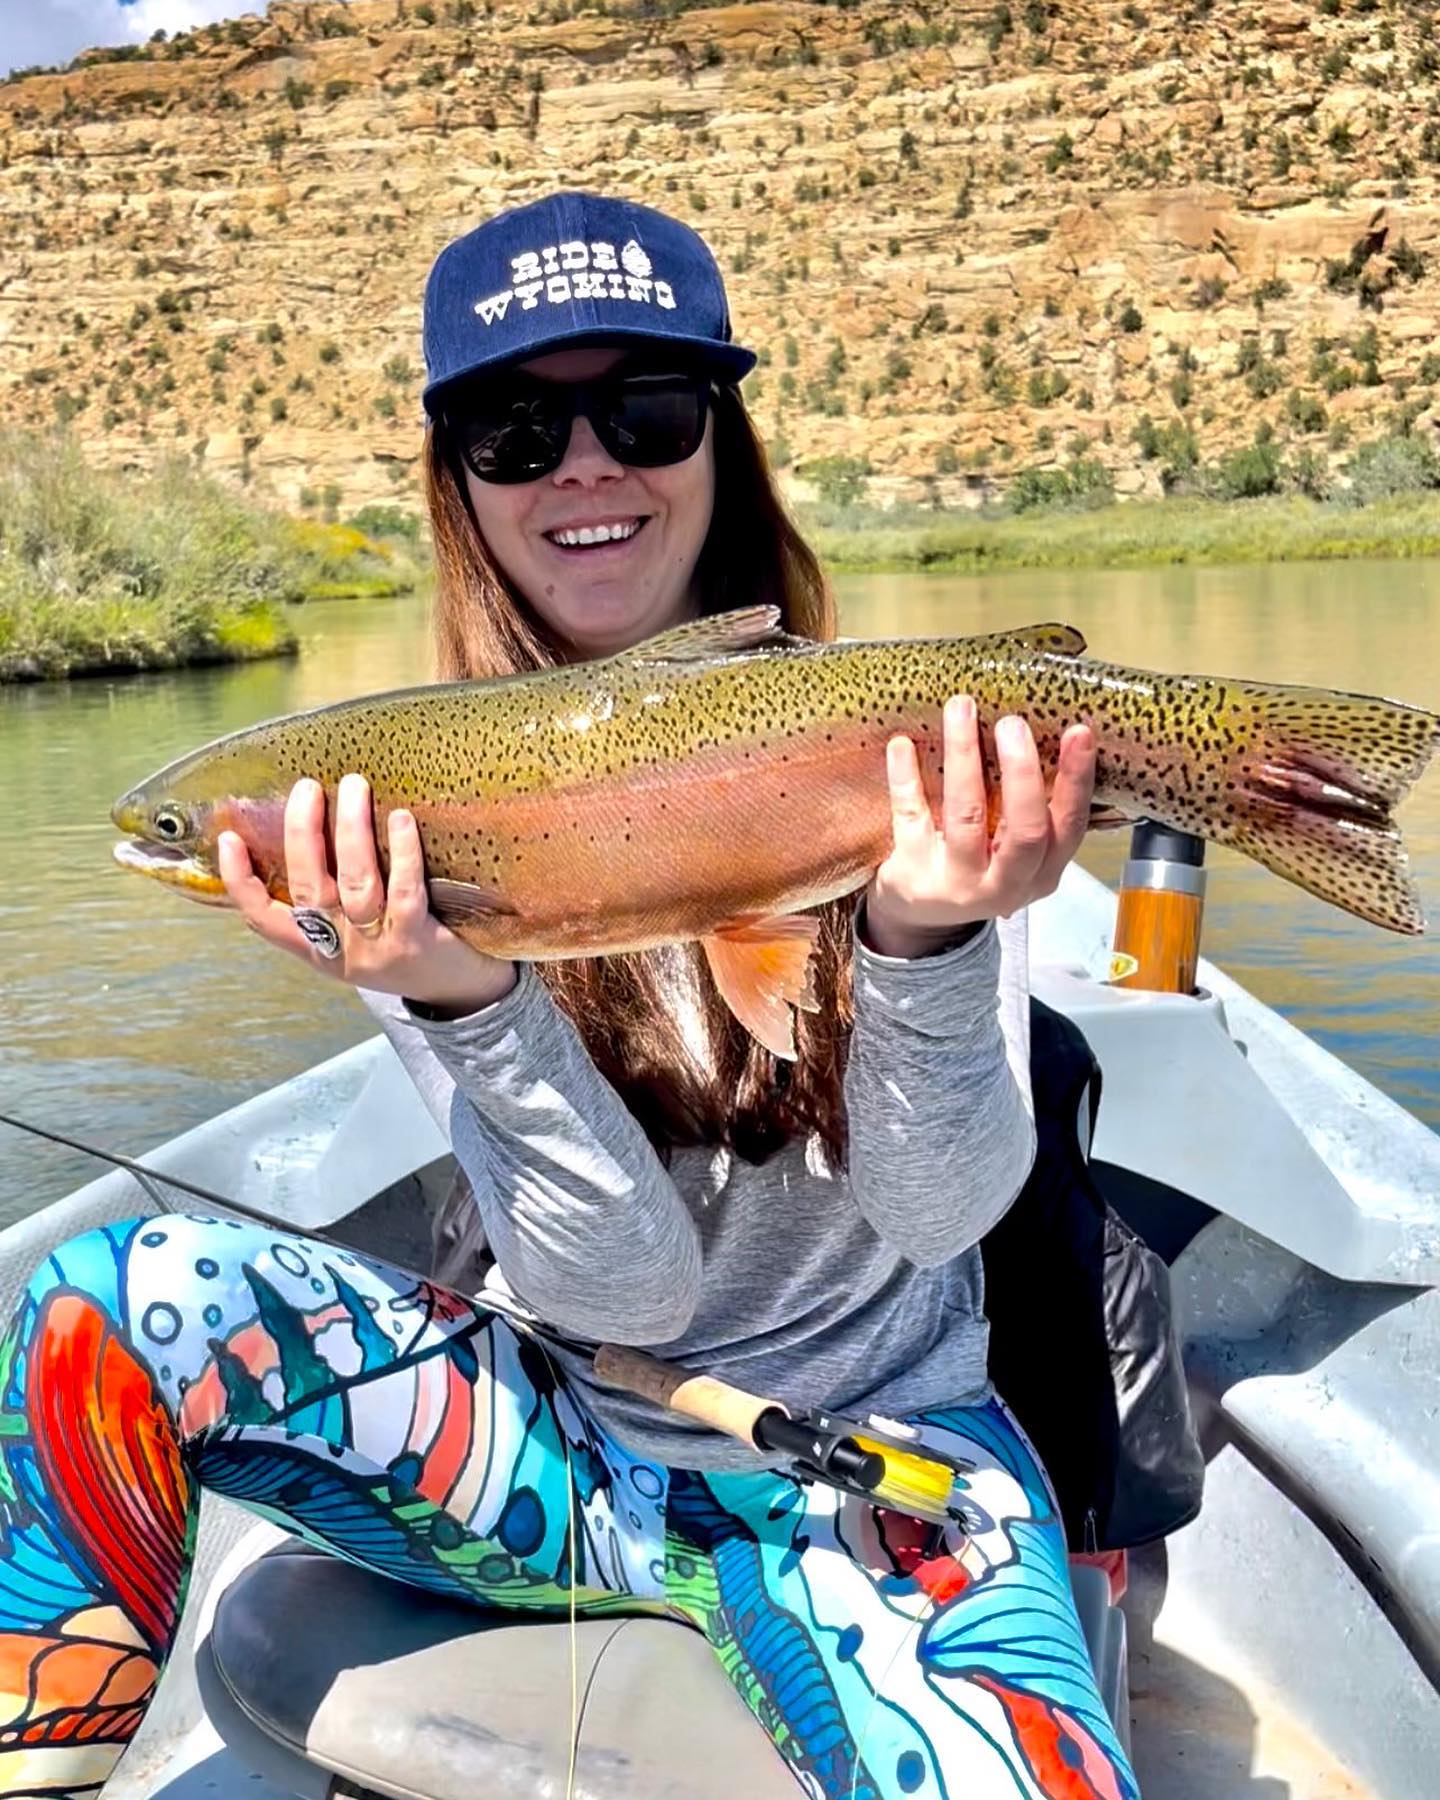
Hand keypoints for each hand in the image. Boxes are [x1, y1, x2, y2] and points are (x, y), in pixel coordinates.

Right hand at [217, 774, 515, 1014]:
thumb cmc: (403, 948)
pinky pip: (405, 891)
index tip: (228, 839)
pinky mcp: (418, 941)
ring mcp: (378, 947)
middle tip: (307, 787)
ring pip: (355, 883)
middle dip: (302, 833)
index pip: (264, 919)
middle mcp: (341, 950)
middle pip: (309, 888)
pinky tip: (401, 818)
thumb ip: (332, 899)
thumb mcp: (357, 936)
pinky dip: (401, 852)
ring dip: (351, 830)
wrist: (459, 993)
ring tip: (353, 786)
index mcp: (317, 950)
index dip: (239, 881)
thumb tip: (311, 826)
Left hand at [864, 696, 1095, 958]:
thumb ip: (1030, 809)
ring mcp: (957, 884)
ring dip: (964, 757)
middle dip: (1022, 771)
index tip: (1079, 732)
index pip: (1069, 827)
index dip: (1076, 780)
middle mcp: (1005, 885)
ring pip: (966, 816)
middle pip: (1025, 830)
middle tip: (1012, 722)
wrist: (917, 915)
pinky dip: (905, 777)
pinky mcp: (912, 875)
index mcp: (1041, 873)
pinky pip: (911, 817)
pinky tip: (902, 744)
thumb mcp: (1013, 851)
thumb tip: (1041, 729)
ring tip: (961, 709)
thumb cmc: (976, 864)